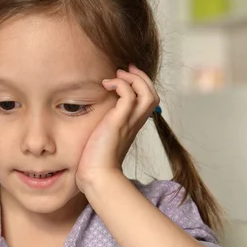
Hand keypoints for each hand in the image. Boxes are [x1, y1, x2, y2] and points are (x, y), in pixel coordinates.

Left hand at [76, 65, 158, 192]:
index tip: (125, 76)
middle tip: (125, 70)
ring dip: (134, 79)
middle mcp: (134, 123)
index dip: (140, 85)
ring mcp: (129, 122)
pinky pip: (128, 95)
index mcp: (132, 126)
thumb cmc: (95, 162)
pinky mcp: (119, 122)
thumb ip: (104, 128)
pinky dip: (120, 84)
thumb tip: (94, 122)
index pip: (147, 100)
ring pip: (147, 93)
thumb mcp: (102, 140)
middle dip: (141, 77)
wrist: (96, 176)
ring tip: (117, 76)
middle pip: (152, 94)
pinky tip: (106, 85)